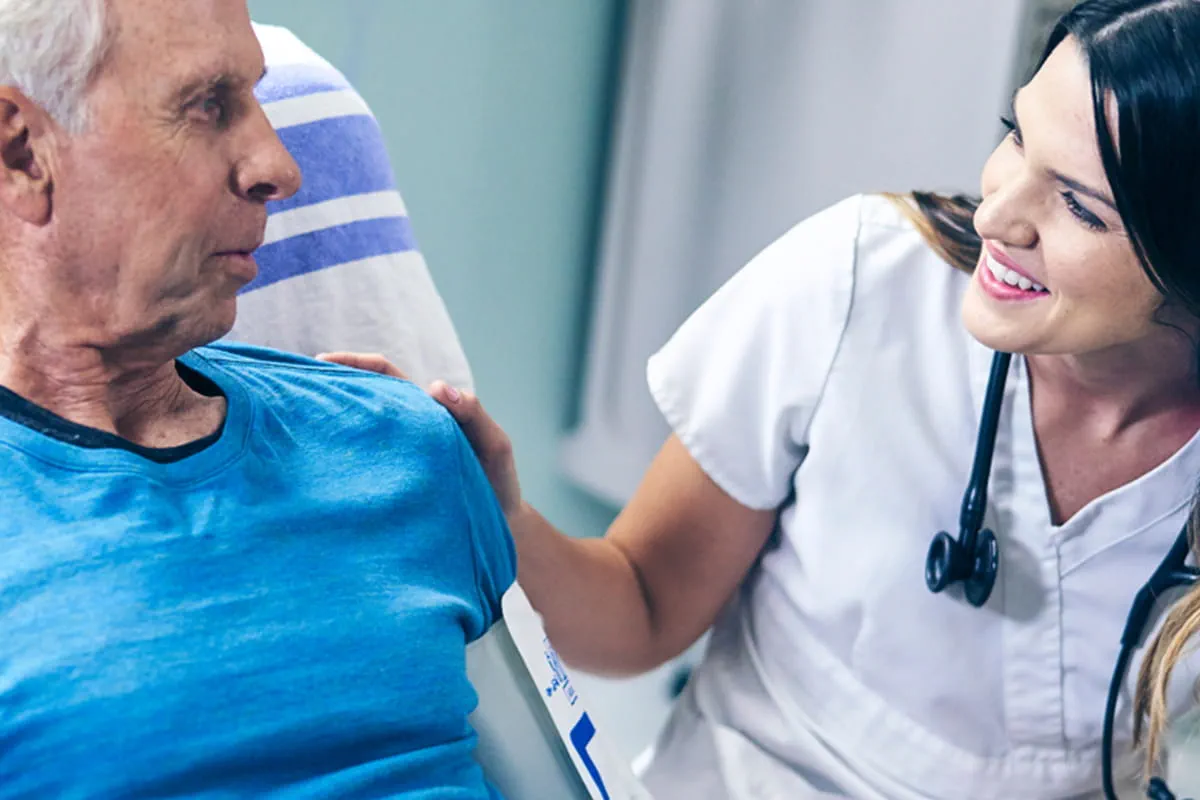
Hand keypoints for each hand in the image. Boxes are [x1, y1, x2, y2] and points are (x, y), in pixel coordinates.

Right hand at [317, 352, 522, 517]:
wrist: (501, 526)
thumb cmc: (497, 480)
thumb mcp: (493, 443)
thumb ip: (473, 414)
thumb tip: (435, 386)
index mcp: (423, 412)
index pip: (383, 377)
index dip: (354, 365)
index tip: (322, 363)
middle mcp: (403, 432)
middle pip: (361, 402)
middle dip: (329, 393)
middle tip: (295, 394)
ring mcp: (394, 461)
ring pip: (356, 437)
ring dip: (330, 429)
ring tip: (298, 428)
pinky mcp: (389, 490)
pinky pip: (361, 475)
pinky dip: (341, 470)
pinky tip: (320, 473)